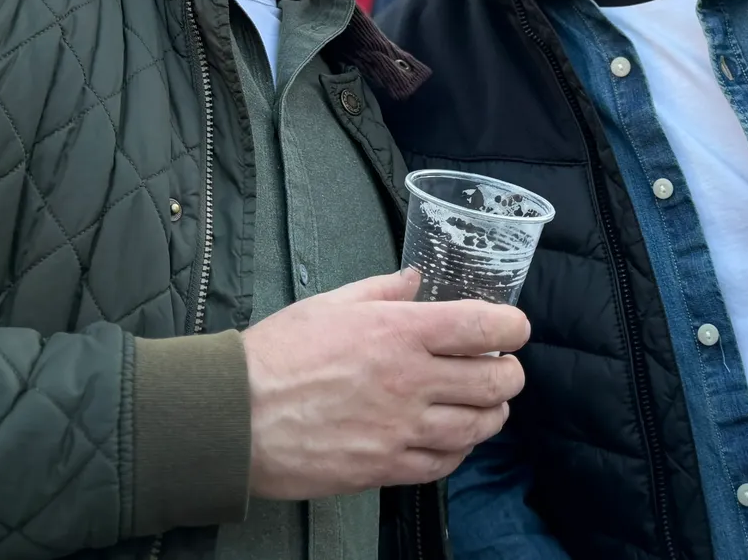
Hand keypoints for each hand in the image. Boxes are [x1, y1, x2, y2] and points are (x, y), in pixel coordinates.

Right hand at [242, 269, 529, 499]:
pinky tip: (451, 438)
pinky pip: (443, 464)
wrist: (234, 417)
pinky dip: (459, 451)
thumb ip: (382, 290)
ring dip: (492, 414)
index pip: (484, 328)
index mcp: (400, 332)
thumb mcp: (330, 303)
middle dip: (509, 373)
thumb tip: (416, 279)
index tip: (512, 328)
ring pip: (478, 427)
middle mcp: (410, 381)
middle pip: (495, 382)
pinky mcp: (385, 467)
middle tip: (501, 367)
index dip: (513, 327)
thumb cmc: (277, 354)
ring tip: (486, 405)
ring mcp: (401, 429)